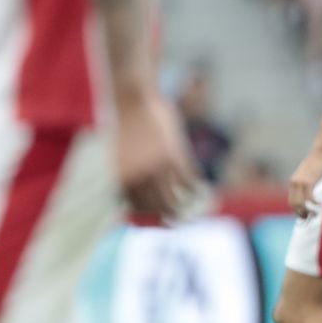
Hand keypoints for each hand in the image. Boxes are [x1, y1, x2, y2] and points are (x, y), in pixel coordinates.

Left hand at [115, 89, 197, 220]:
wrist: (132, 99)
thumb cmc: (125, 124)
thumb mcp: (121, 154)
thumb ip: (128, 175)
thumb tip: (129, 194)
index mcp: (123, 177)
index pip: (137, 207)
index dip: (147, 217)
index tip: (157, 220)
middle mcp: (140, 177)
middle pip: (156, 208)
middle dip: (167, 219)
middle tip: (176, 224)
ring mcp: (158, 168)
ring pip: (174, 199)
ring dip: (183, 208)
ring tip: (192, 213)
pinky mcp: (175, 157)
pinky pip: (188, 182)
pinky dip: (195, 189)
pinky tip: (200, 191)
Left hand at [288, 147, 321, 218]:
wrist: (320, 151)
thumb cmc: (317, 162)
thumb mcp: (307, 173)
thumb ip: (305, 181)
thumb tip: (308, 191)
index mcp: (293, 182)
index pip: (291, 201)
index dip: (296, 210)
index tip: (304, 215)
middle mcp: (294, 183)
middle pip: (294, 204)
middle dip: (301, 213)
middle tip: (310, 217)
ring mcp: (301, 183)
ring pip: (300, 203)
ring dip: (308, 211)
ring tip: (315, 214)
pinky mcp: (309, 182)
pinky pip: (310, 198)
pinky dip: (315, 204)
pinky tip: (320, 205)